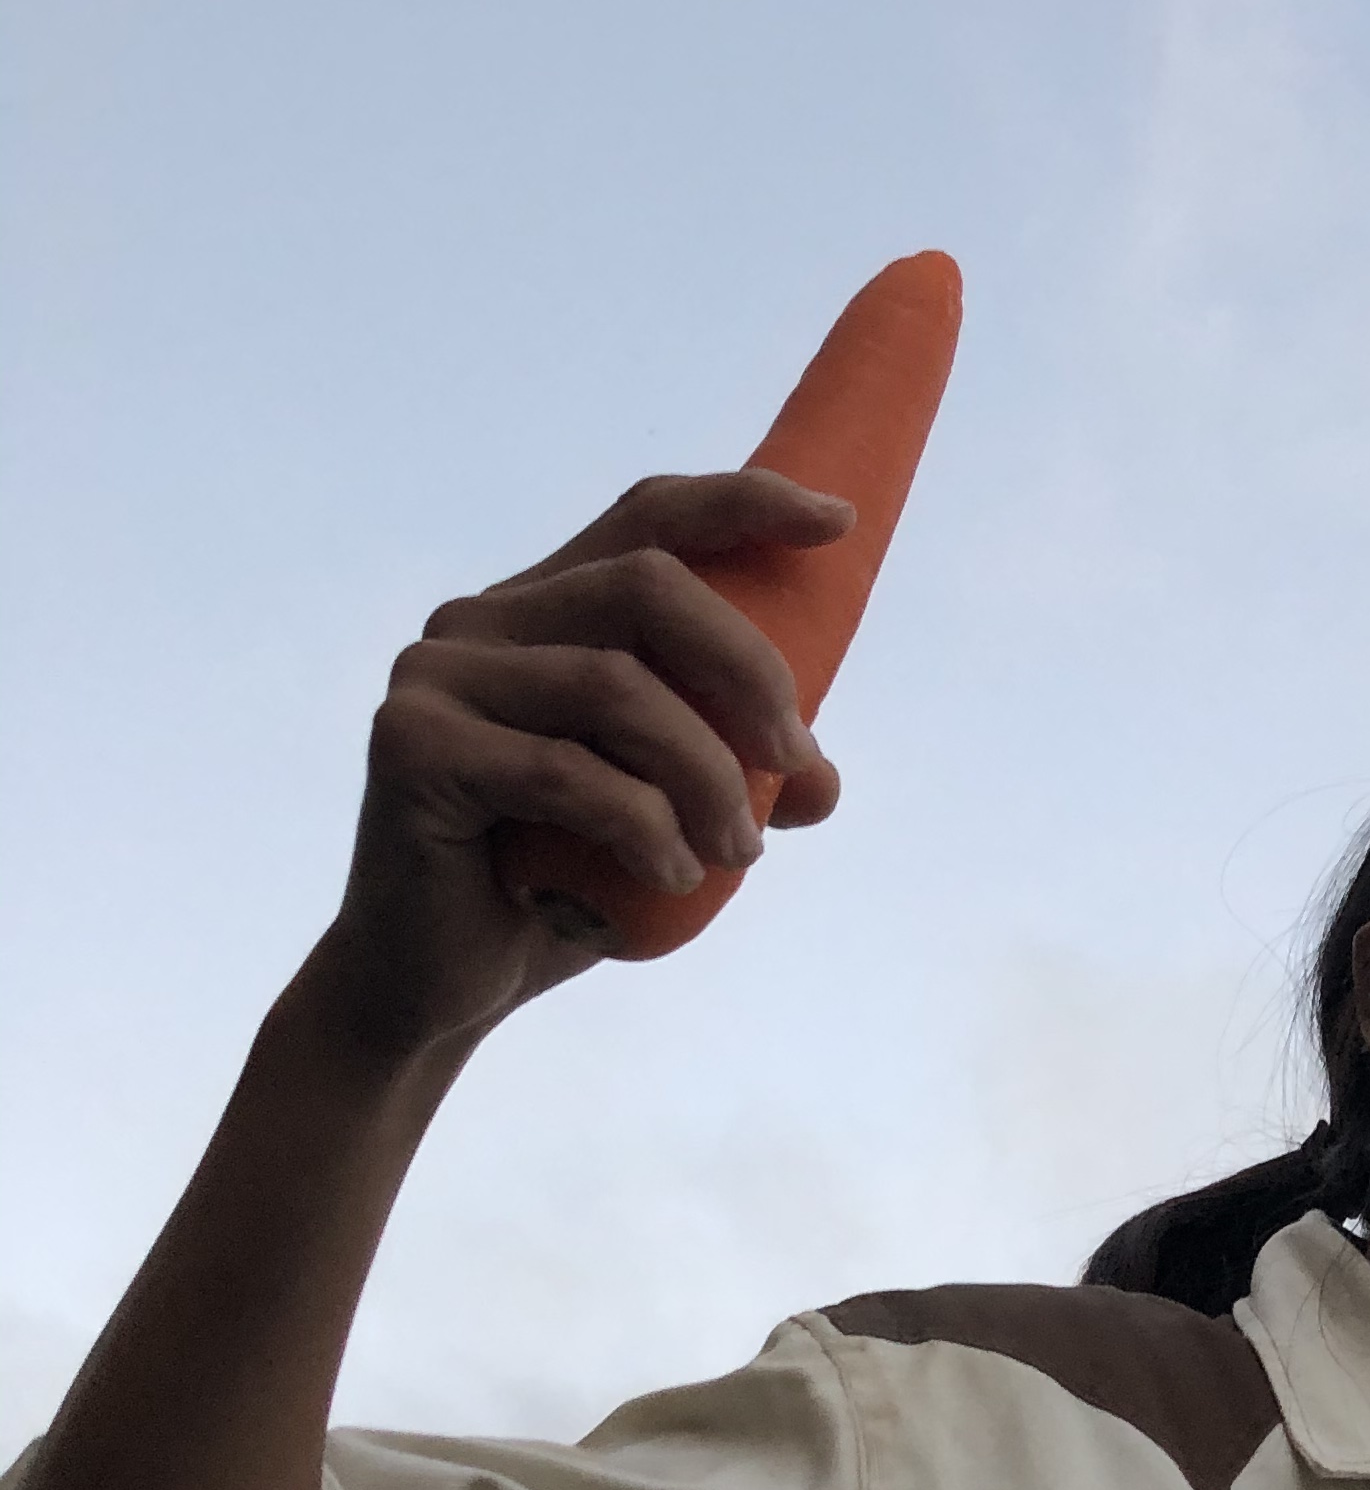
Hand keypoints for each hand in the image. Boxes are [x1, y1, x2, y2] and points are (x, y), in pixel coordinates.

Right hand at [311, 469, 853, 1061]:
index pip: (648, 518)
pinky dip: (644, 825)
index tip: (839, 523)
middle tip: (797, 756)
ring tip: (741, 850)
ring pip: (615, 686)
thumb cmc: (556, 893)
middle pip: (647, 586)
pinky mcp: (409, 747)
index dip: (745, 504)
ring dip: (708, 772)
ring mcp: (435, 677)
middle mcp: (481, 621)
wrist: (439, 986)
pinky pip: (564, 772)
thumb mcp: (668, 823)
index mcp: (544, 612)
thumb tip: (820, 779)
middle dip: (748, 667)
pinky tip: (677, 875)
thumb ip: (735, 781)